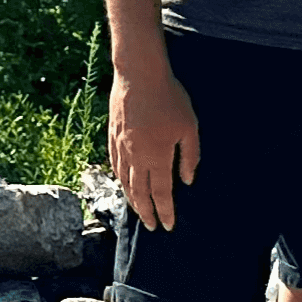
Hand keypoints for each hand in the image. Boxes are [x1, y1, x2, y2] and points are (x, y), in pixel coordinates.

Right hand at [109, 65, 200, 230]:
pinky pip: (115, 166)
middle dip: (146, 213)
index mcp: (156, 156)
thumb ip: (189, 156)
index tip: (168, 226)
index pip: (161, 193)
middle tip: (152, 226)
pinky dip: (120, 180)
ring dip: (132, 200)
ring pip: (124, 182)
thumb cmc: (169, 98)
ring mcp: (121, 148)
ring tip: (139, 210)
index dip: (165, 211)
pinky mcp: (112, 137)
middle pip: (139, 193)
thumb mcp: (189, 126)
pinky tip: (124, 183)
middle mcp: (135, 157)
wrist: (138, 75)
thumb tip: (187, 180)